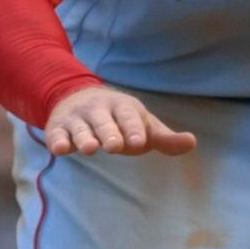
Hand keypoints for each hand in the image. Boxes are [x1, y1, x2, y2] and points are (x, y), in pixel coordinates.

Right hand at [44, 84, 195, 157]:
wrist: (79, 99)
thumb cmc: (120, 121)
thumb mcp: (143, 127)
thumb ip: (165, 139)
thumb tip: (192, 142)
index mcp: (122, 107)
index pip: (129, 116)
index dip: (134, 128)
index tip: (139, 142)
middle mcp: (99, 110)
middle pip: (104, 121)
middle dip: (109, 133)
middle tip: (115, 146)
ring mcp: (77, 119)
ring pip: (81, 128)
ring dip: (85, 138)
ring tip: (90, 149)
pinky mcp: (59, 128)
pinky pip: (57, 134)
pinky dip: (57, 140)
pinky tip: (60, 149)